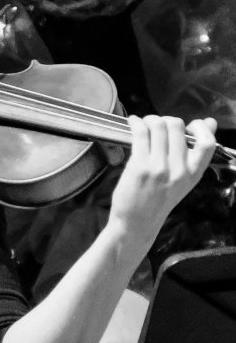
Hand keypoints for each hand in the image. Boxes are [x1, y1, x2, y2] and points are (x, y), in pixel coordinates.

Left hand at [108, 115, 216, 241]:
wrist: (137, 223)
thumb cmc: (158, 200)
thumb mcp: (183, 180)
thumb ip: (193, 155)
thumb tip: (210, 122)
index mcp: (193, 174)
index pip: (207, 142)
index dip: (199, 127)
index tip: (189, 125)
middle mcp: (179, 170)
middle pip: (177, 126)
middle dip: (165, 120)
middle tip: (156, 126)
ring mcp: (159, 167)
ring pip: (158, 126)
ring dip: (149, 120)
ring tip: (143, 125)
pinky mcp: (139, 166)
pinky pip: (140, 133)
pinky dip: (135, 123)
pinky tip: (133, 123)